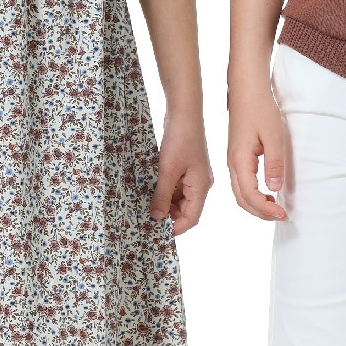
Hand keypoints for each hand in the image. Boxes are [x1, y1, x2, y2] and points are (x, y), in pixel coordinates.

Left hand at [151, 116, 213, 236]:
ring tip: (144, 207)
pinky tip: (148, 192)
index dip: (175, 228)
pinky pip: (174, 188)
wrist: (183, 112)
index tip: (156, 233)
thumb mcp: (167, 169)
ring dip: (163, 204)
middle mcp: (199, 185)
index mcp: (201, 187)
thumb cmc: (180, 138)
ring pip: (177, 200)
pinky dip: (162, 192)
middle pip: (185, 211)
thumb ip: (161, 195)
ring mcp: (192, 177)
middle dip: (167, 217)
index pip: (191, 218)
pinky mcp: (184, 169)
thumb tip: (156, 218)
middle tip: (145, 220)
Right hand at [226, 74, 289, 221]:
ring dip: (256, 205)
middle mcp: (232, 163)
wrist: (246, 89)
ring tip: (275, 208)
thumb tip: (274, 189)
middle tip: (281, 216)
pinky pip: (241, 183)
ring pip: (240, 193)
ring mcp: (233, 160)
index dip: (265, 209)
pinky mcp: (237, 156)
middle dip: (260, 212)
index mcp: (239, 159)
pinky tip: (267, 193)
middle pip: (241, 199)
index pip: (249, 195)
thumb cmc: (261, 108)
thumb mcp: (274, 135)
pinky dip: (252, 194)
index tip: (283, 213)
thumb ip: (274, 163)